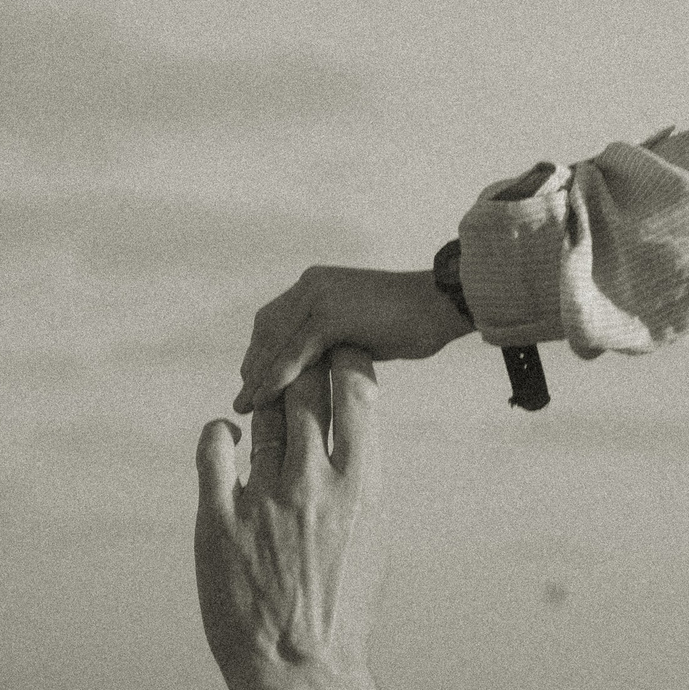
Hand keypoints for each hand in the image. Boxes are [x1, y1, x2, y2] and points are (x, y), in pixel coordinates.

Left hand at [196, 350, 386, 689]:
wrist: (301, 670)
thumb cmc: (344, 606)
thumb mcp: (373, 533)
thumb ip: (361, 477)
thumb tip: (355, 426)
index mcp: (362, 484)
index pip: (355, 389)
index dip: (344, 361)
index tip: (338, 360)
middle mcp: (314, 482)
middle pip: (306, 388)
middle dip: (304, 370)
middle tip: (300, 370)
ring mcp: (263, 499)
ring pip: (265, 415)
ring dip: (267, 405)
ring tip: (269, 410)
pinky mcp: (217, 520)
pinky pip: (213, 448)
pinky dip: (222, 433)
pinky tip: (228, 437)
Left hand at [234, 266, 467, 413]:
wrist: (445, 304)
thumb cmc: (415, 321)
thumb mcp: (363, 330)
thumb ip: (336, 342)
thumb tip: (319, 369)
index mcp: (318, 284)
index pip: (274, 320)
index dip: (261, 353)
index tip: (253, 382)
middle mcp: (312, 284)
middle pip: (267, 328)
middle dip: (253, 365)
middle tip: (243, 400)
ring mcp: (320, 296)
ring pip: (276, 340)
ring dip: (258, 375)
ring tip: (247, 405)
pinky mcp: (332, 314)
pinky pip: (296, 351)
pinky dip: (278, 375)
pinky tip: (266, 398)